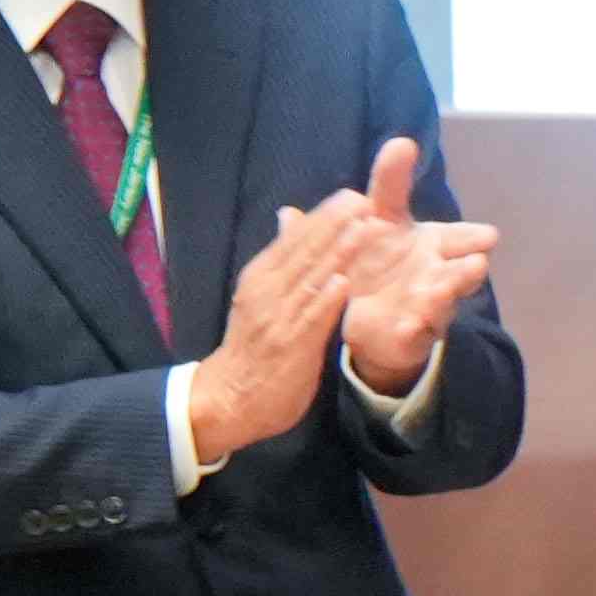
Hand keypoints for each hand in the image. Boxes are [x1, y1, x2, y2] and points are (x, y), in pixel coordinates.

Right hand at [183, 193, 364, 462]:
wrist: (229, 400)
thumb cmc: (256, 348)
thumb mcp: (264, 296)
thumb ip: (282, 260)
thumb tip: (289, 216)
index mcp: (262, 277)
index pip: (294, 240)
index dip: (324, 217)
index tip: (353, 195)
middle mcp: (267, 291)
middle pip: (303, 252)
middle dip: (335, 225)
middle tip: (365, 199)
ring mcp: (277, 318)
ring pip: (311, 279)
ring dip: (339, 253)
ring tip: (365, 229)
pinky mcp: (288, 346)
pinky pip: (309, 319)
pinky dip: (325, 300)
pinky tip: (344, 283)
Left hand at [330, 136, 495, 394]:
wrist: (367, 316)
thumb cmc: (382, 258)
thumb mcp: (380, 217)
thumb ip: (390, 183)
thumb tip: (402, 142)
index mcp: (436, 243)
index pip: (462, 236)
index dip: (474, 237)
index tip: (489, 237)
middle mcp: (440, 273)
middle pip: (464, 270)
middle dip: (469, 267)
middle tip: (477, 261)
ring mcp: (430, 305)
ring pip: (444, 300)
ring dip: (445, 295)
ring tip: (441, 291)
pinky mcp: (412, 332)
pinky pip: (417, 332)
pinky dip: (414, 328)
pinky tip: (409, 324)